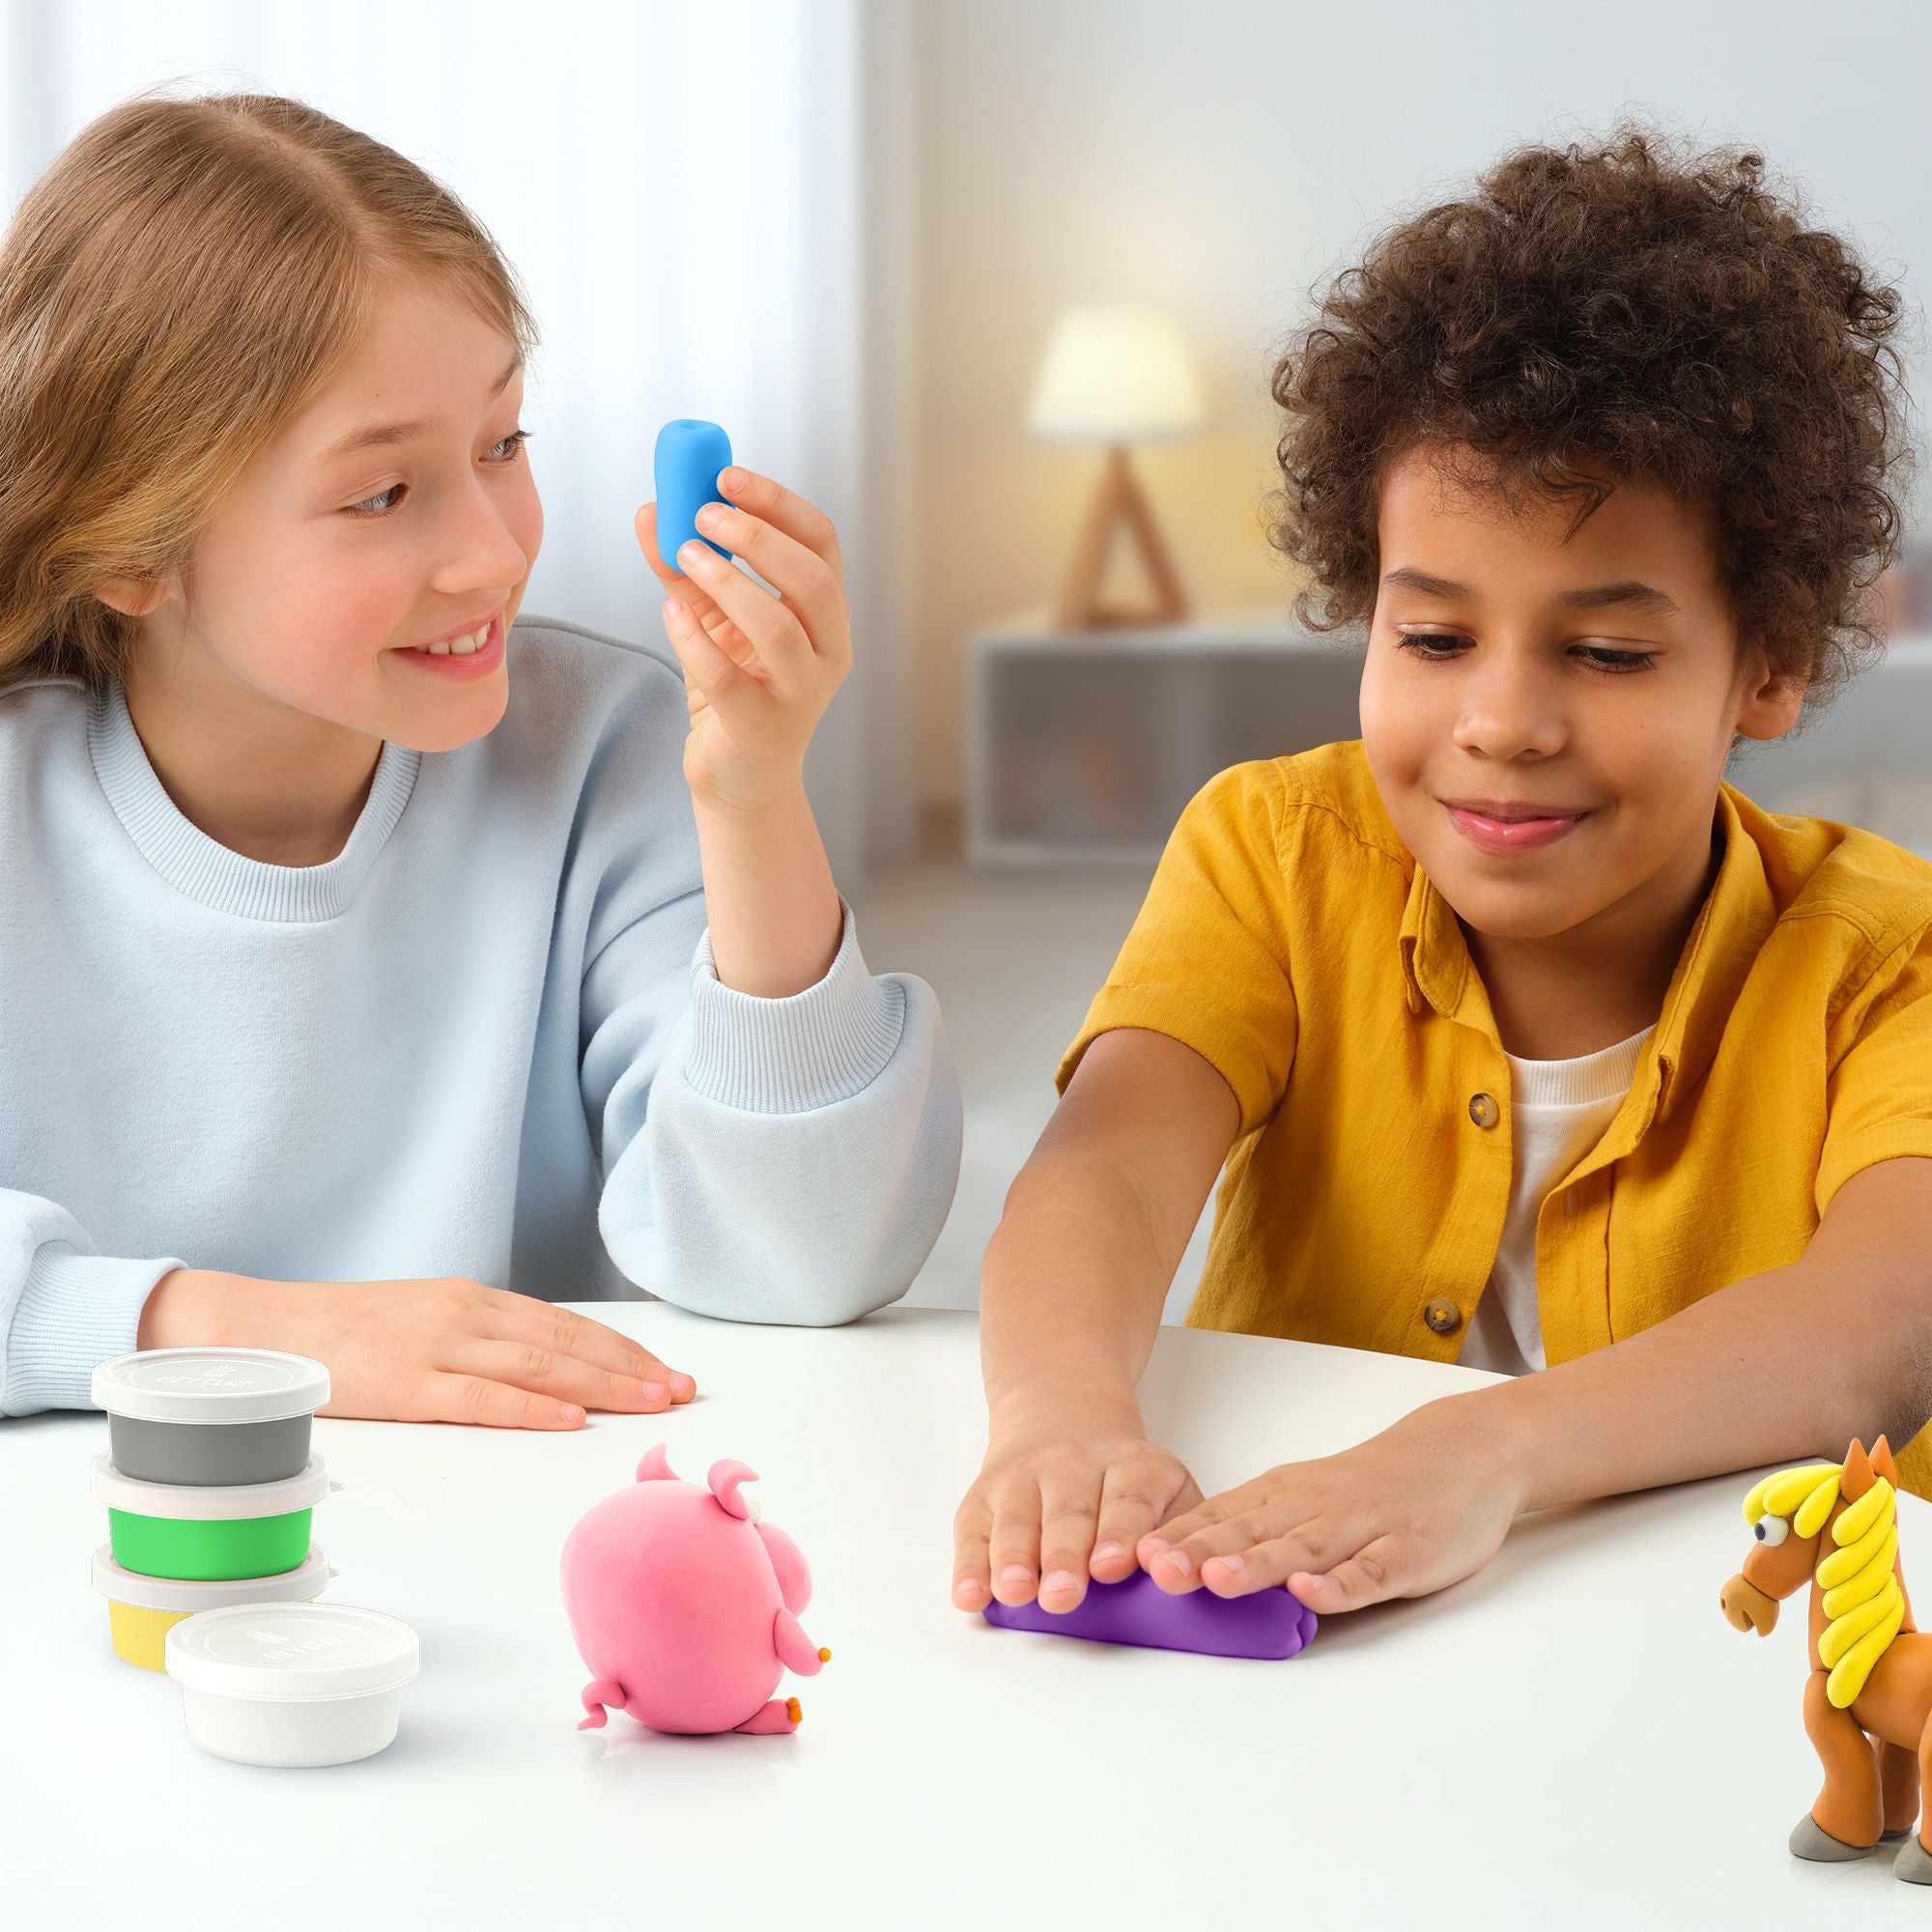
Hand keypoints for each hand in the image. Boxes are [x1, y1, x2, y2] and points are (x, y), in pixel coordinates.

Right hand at [136, 1268, 696, 1429]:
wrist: (264, 1327)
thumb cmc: (345, 1333)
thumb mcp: (424, 1321)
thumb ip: (479, 1340)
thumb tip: (542, 1371)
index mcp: (474, 1299)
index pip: (566, 1325)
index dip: (621, 1349)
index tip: (667, 1370)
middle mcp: (467, 1314)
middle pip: (566, 1343)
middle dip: (631, 1367)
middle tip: (681, 1390)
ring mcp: (438, 1346)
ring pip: (539, 1366)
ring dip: (602, 1385)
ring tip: (650, 1402)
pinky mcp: (407, 1383)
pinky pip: (481, 1396)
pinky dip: (531, 1408)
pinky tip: (570, 1420)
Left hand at [635, 469, 851, 815]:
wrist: (740, 775)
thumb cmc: (736, 688)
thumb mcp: (711, 617)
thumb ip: (684, 565)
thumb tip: (650, 511)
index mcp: (827, 613)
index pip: (821, 542)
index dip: (778, 503)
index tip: (726, 476)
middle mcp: (829, 650)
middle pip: (811, 579)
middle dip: (756, 538)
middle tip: (702, 514)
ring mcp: (802, 693)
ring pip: (777, 627)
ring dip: (727, 581)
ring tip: (683, 554)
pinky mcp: (763, 727)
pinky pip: (729, 678)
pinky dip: (695, 640)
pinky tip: (670, 613)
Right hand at [952, 1392, 1203, 1613]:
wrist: (1062, 1416)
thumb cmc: (1122, 1479)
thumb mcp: (1166, 1487)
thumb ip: (1178, 1530)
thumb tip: (1177, 1576)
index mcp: (1130, 1465)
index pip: (1126, 1500)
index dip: (1119, 1533)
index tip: (1113, 1567)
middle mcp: (1072, 1465)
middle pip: (1069, 1514)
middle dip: (1065, 1557)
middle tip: (1064, 1596)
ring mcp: (1022, 1478)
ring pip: (1017, 1520)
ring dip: (1014, 1559)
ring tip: (1016, 1591)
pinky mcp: (982, 1496)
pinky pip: (973, 1532)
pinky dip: (969, 1566)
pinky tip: (969, 1594)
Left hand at [1136, 1396, 1525, 1614]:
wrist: (1460, 1451)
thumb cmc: (1370, 1485)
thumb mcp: (1304, 1498)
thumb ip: (1252, 1529)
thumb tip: (1181, 1562)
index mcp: (1283, 1497)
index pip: (1219, 1517)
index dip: (1175, 1538)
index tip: (1126, 1556)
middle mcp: (1315, 1508)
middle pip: (1251, 1532)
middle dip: (1199, 1553)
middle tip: (1154, 1571)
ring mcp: (1363, 1529)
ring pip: (1303, 1548)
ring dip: (1258, 1565)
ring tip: (1215, 1579)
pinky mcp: (1409, 1553)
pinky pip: (1371, 1571)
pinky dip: (1340, 1583)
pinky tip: (1310, 1593)